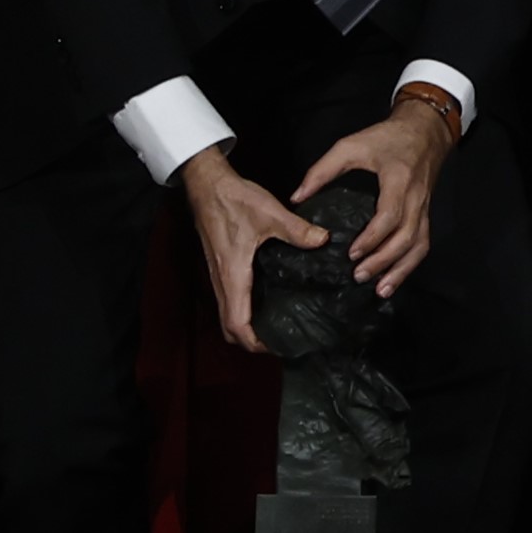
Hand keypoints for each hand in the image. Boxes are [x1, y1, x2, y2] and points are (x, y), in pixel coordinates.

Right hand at [180, 144, 317, 353]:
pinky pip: (230, 299)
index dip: (254, 342)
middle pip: (229, 327)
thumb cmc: (235, 200)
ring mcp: (218, 275)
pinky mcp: (220, 266)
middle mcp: (222, 281)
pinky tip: (267, 300)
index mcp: (233, 275)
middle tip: (281, 341)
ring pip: (227, 314)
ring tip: (277, 326)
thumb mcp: (270, 213)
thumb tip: (324, 241)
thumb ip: (297, 230)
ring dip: (246, 326)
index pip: (236, 323)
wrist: (208, 185)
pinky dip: (243, 310)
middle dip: (250, 341)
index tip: (277, 347)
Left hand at [286, 91, 459, 296]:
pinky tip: (392, 280)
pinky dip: (409, 265)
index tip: (351, 253)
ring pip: (419, 245)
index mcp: (399, 180)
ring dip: (400, 270)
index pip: (390, 215)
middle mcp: (416, 198)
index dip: (373, 237)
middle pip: (407, 236)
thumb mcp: (351, 145)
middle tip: (358, 276)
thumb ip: (322, 170)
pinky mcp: (425, 214)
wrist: (425, 129)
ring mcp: (424, 208)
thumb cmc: (386, 138)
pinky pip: (422, 243)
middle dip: (384, 260)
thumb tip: (296, 198)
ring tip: (379, 290)